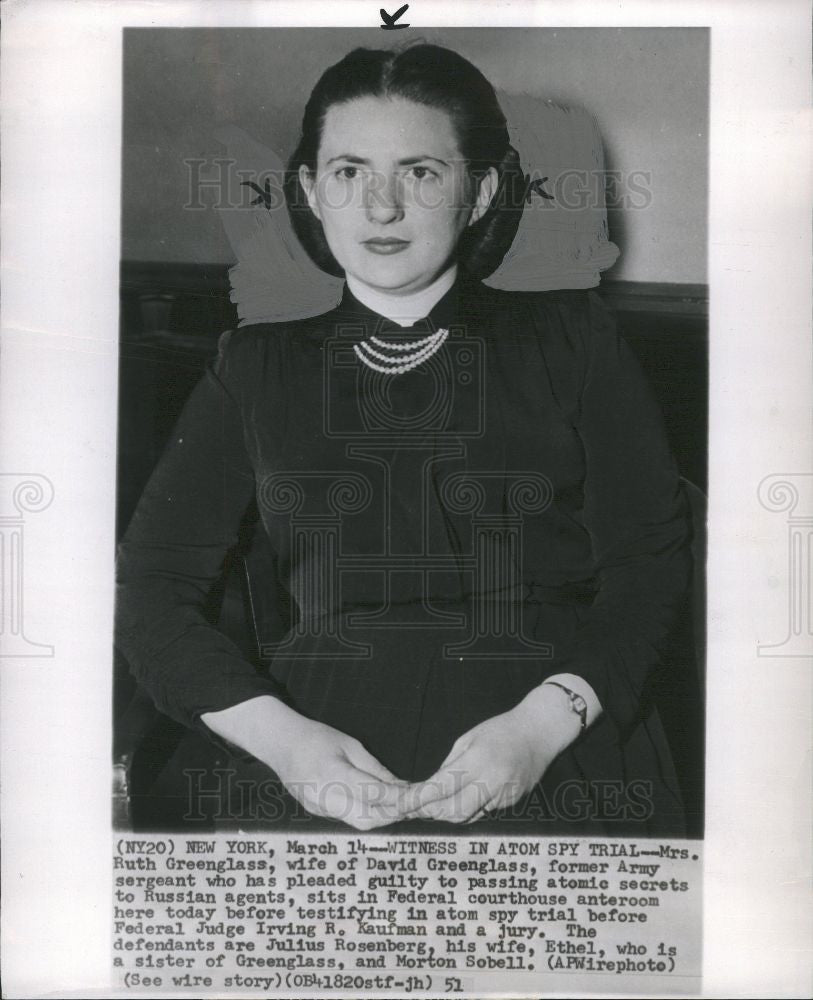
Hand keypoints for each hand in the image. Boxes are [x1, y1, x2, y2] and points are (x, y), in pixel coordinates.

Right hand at [201, 696, 407, 830]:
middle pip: (367, 820)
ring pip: (358, 822)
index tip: (417, 797)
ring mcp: (318, 809)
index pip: (373, 794)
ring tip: (398, 804)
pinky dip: (365, 813)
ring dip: (381, 816)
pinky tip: (376, 804)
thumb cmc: (316, 738)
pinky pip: (346, 818)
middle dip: (392, 816)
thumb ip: (374, 769)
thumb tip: (400, 786)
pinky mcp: (317, 812)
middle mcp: (325, 797)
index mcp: (334, 774)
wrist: (280, 744)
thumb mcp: (350, 745)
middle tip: (410, 805)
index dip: (397, 798)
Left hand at [402, 705, 554, 824]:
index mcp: (477, 761)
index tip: (399, 806)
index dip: (417, 799)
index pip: (441, 787)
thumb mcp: (468, 738)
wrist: (540, 732)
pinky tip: (465, 796)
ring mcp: (504, 796)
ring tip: (435, 802)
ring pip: (467, 816)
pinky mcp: (512, 803)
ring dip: (448, 812)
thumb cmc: (501, 729)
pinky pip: (483, 812)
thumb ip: (450, 765)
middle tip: (416, 805)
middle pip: (453, 811)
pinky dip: (468, 808)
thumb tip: (432, 788)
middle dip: (431, 811)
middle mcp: (491, 782)